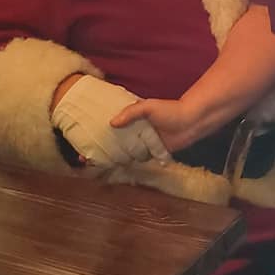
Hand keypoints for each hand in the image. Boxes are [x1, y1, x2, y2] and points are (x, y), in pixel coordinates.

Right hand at [51, 76, 170, 166]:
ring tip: (94, 164)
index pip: (111, 125)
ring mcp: (143, 142)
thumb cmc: (170, 110)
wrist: (192, 122)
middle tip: (83, 156)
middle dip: (99, 148)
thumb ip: (131, 113)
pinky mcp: (152, 152)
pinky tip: (117, 168)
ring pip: (124, 152)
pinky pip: (138, 160)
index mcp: (133, 118)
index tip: (82, 136)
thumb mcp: (148, 106)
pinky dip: (128, 164)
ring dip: (111, 158)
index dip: (97, 130)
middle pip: (114, 140)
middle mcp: (135, 131)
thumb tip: (112, 123)